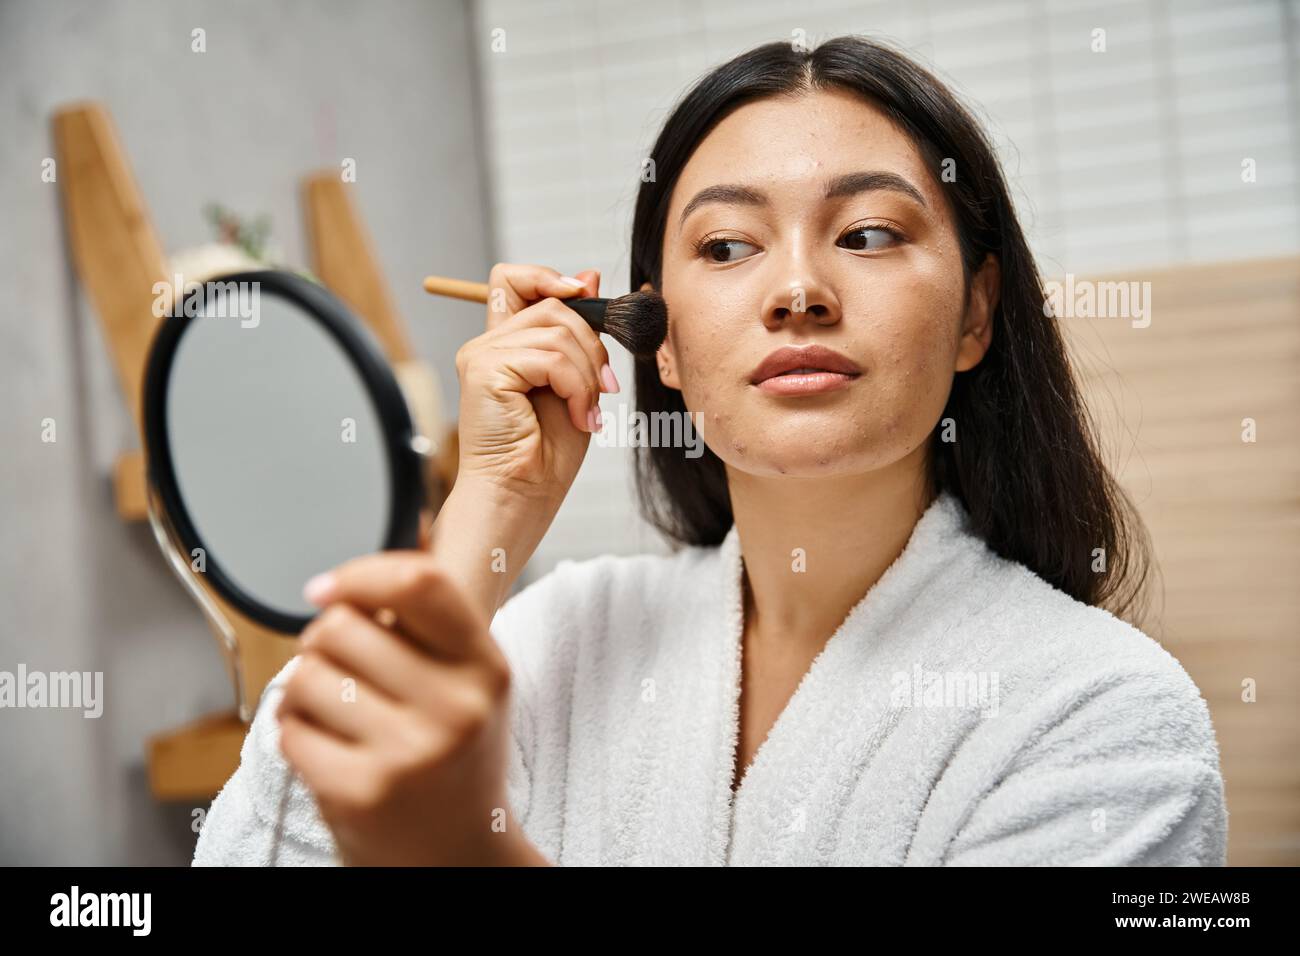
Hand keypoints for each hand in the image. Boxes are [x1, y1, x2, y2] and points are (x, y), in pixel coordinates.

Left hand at [275, 552, 544, 865]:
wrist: (460, 855)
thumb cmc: (456, 756)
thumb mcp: (470, 684)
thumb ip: (425, 630)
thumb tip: (340, 589)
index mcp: (486, 668)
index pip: (419, 583)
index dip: (360, 575)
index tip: (324, 588)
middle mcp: (457, 708)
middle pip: (343, 626)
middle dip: (321, 640)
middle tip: (335, 666)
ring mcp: (409, 752)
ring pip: (306, 675)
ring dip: (302, 688)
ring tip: (331, 712)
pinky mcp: (361, 791)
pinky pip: (290, 729)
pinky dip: (294, 733)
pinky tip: (325, 747)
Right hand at [454, 263, 618, 498]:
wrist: (523, 495)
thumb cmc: (546, 453)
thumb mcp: (576, 382)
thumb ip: (578, 333)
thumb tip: (590, 274)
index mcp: (505, 345)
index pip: (515, 279)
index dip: (551, 279)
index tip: (585, 300)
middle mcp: (487, 345)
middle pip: (552, 304)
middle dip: (592, 344)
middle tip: (605, 389)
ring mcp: (481, 356)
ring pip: (557, 332)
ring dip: (587, 375)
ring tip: (586, 412)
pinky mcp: (483, 371)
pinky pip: (549, 358)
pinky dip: (575, 387)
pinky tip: (577, 416)